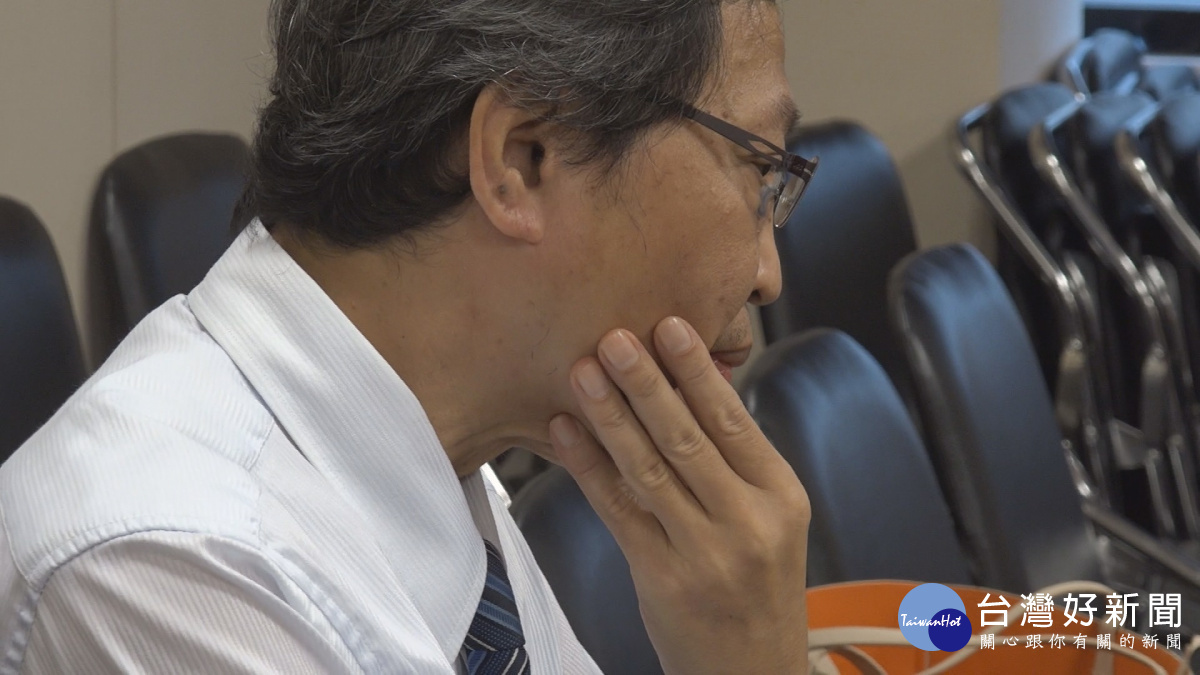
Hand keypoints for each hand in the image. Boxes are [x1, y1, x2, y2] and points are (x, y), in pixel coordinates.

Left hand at [548, 316, 810, 674]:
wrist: (753, 668)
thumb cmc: (757, 584)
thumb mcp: (772, 519)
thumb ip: (737, 461)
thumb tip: (692, 384)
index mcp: (780, 496)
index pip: (733, 420)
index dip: (698, 371)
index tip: (670, 326)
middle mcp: (747, 521)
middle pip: (688, 439)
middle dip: (647, 384)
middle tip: (614, 337)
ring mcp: (703, 552)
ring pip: (649, 470)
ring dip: (610, 416)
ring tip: (583, 372)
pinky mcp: (661, 577)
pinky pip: (618, 510)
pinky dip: (589, 467)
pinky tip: (567, 432)